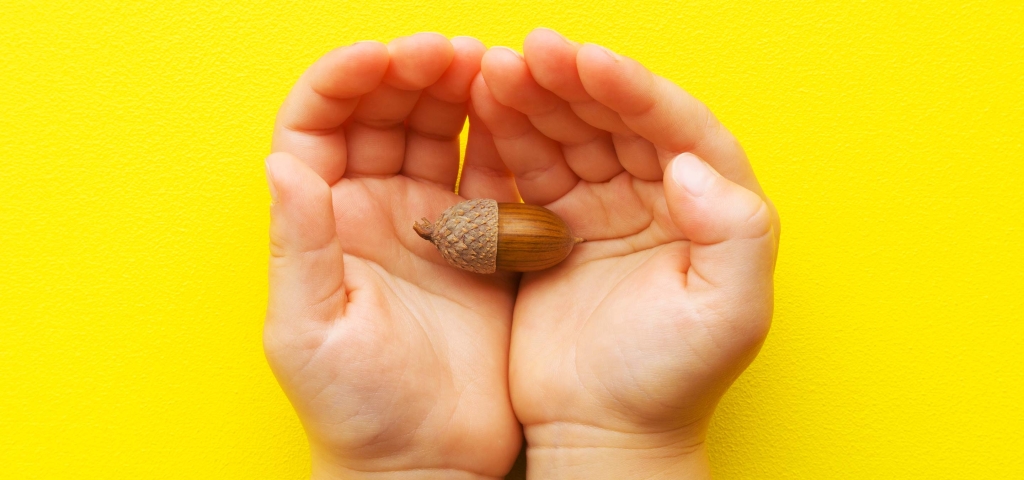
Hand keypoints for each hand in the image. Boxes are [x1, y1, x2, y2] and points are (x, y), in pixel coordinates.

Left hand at [263, 34, 522, 478]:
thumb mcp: (310, 328)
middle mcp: (373, 212)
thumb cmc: (354, 407)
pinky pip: (491, 177)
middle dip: (410, 74)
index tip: (382, 57)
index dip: (345, 82)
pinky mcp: (483, 246)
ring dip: (458, 95)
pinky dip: (503, 142)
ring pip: (439, 135)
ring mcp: (431, 225)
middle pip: (384, 116)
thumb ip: (301, 244)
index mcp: (323, 223)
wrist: (424, 461)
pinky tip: (517, 117)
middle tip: (446, 51)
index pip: (319, 126)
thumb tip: (283, 164)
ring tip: (484, 66)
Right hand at [471, 29, 779, 477]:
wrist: (601, 433)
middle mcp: (656, 198)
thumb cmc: (671, 381)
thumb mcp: (729, 315)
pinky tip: (483, 109)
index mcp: (708, 208)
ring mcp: (600, 211)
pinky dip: (505, 139)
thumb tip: (691, 164)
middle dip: (573, 82)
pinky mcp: (550, 229)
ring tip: (497, 70)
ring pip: (567, 136)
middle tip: (531, 52)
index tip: (589, 62)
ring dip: (534, 100)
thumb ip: (734, 233)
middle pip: (614, 121)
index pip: (674, 128)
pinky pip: (527, 171)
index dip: (633, 90)